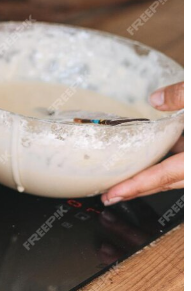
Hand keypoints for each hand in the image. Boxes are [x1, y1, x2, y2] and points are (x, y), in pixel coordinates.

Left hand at [101, 82, 183, 204]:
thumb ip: (183, 95)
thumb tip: (155, 99)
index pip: (167, 175)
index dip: (138, 186)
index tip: (113, 195)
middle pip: (167, 181)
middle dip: (137, 189)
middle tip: (108, 195)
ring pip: (174, 174)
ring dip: (148, 178)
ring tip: (118, 183)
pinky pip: (178, 162)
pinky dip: (160, 163)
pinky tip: (142, 157)